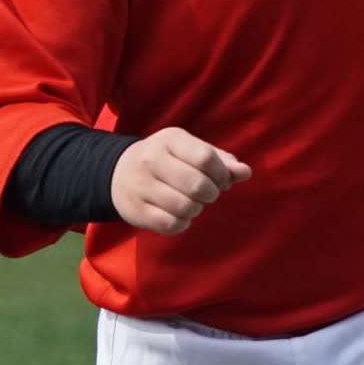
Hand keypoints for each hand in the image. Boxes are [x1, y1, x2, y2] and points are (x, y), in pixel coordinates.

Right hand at [112, 129, 251, 234]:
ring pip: (186, 207)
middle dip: (211, 194)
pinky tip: (178, 215)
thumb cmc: (165, 161)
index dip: (221, 174)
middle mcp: (151, 160)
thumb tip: (245, 173)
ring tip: (191, 203)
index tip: (221, 180)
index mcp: (169, 140)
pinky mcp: (136, 211)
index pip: (205, 158)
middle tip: (207, 194)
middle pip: (198, 185)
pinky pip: (171, 224)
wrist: (118, 174)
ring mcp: (141, 186)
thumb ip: (220, 160)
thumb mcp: (189, 151)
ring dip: (196, 209)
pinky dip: (182, 223)